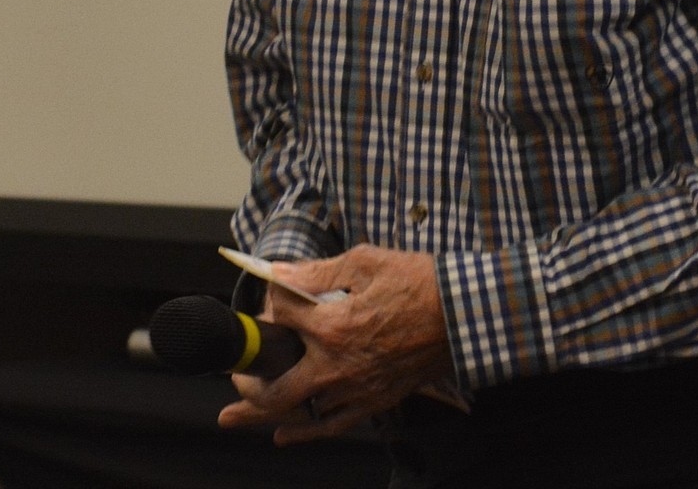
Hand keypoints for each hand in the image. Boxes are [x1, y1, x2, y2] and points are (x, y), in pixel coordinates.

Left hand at [217, 243, 452, 444]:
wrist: (463, 316)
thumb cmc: (419, 283)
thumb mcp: (366, 262)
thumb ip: (318, 272)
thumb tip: (280, 273)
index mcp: (332, 325)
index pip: (281, 315)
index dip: (272, 301)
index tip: (275, 293)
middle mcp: (336, 366)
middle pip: (274, 386)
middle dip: (246, 380)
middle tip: (235, 373)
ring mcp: (354, 390)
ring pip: (296, 413)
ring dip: (262, 413)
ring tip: (234, 415)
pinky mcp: (372, 403)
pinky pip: (330, 426)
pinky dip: (303, 432)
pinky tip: (283, 434)